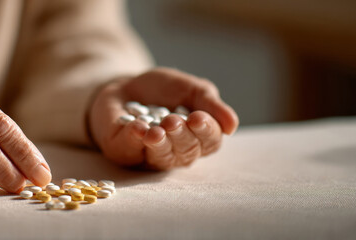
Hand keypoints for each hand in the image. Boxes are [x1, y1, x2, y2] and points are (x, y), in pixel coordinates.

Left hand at [88, 67, 238, 169]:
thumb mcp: (191, 89)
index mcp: (197, 138)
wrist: (125, 84)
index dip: (206, 132)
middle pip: (187, 152)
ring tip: (157, 129)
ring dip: (160, 143)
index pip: (210, 142)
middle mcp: (176, 152)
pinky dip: (134, 139)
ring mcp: (149, 155)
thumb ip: (210, 104)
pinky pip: (130, 151)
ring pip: (161, 157)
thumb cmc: (163, 90)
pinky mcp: (123, 151)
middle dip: (181, 136)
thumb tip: (232, 125)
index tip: (198, 118)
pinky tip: (137, 128)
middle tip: (173, 120)